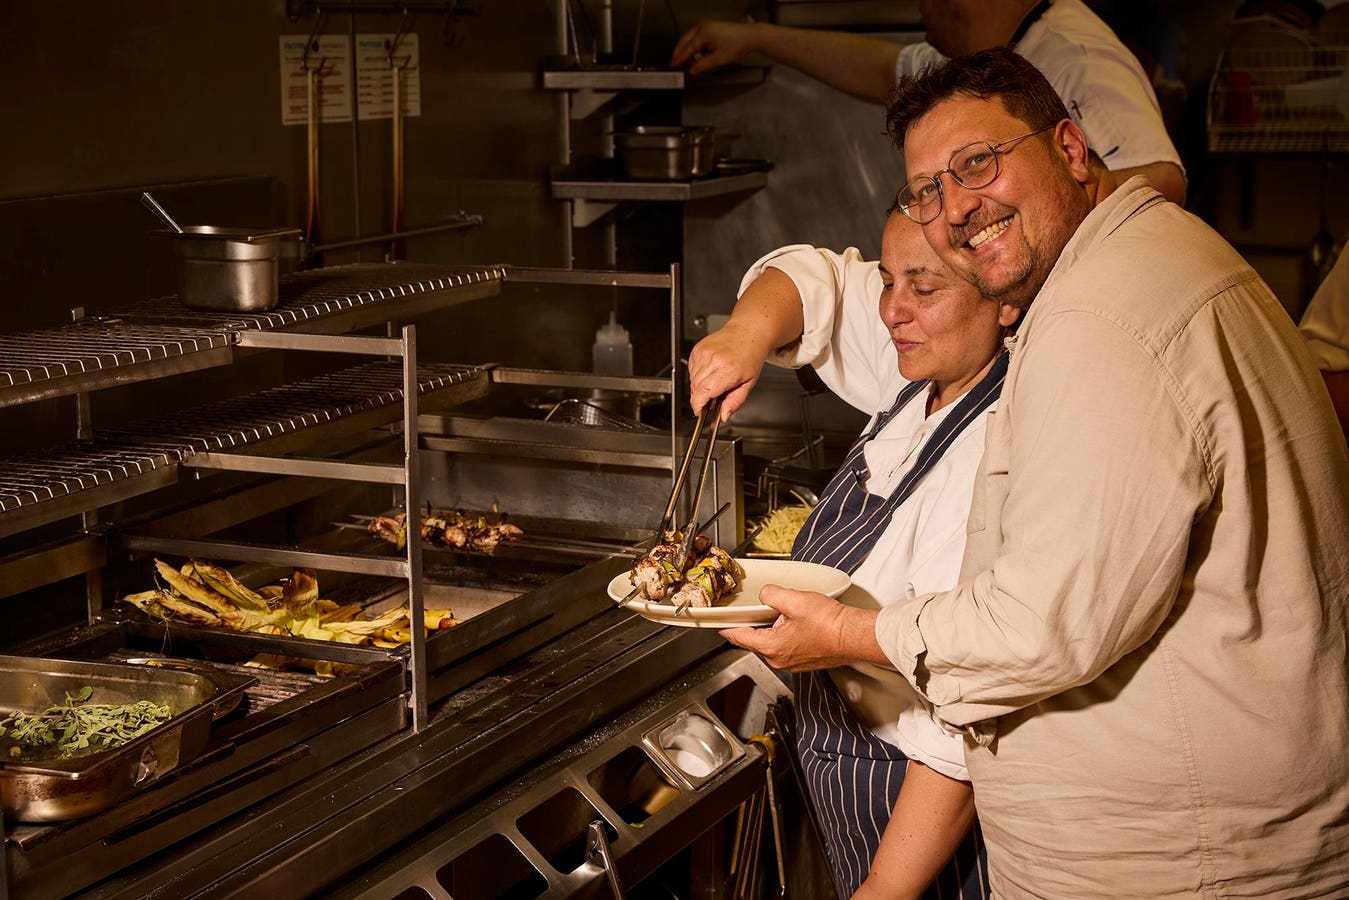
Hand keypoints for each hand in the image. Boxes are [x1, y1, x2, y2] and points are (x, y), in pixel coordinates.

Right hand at [670, 20, 759, 74]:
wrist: (748, 37)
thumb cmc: (736, 44)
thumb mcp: (717, 59)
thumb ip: (702, 65)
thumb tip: (692, 70)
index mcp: (703, 33)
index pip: (687, 48)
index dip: (679, 58)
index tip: (673, 65)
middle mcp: (702, 27)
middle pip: (685, 41)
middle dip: (679, 53)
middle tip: (675, 63)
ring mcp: (705, 26)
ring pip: (689, 39)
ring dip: (686, 49)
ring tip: (685, 62)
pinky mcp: (709, 28)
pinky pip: (696, 37)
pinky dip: (693, 46)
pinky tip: (694, 55)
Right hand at [687, 322, 770, 419]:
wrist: (748, 332)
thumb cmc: (751, 355)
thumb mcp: (749, 383)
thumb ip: (735, 402)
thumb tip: (724, 416)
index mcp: (728, 371)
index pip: (703, 392)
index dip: (698, 405)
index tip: (700, 411)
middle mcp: (714, 360)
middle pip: (695, 388)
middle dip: (701, 397)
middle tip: (713, 396)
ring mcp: (704, 353)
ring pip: (692, 379)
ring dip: (699, 386)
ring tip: (715, 380)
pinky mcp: (698, 349)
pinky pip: (691, 369)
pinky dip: (697, 374)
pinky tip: (710, 370)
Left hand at [719, 585, 879, 670]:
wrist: (854, 636)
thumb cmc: (829, 624)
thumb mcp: (795, 600)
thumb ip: (772, 594)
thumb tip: (765, 594)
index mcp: (771, 647)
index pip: (739, 637)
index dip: (727, 627)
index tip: (718, 623)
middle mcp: (779, 659)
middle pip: (755, 640)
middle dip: (753, 624)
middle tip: (753, 609)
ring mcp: (792, 663)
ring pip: (771, 643)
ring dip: (771, 628)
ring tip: (779, 612)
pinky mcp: (804, 660)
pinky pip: (786, 646)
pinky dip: (785, 634)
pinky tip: (795, 621)